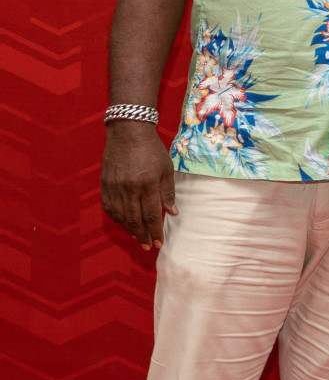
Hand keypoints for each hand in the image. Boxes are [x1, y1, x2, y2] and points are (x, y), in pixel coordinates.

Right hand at [101, 121, 177, 249]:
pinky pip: (109, 208)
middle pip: (135, 219)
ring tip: (138, 238)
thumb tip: (172, 213)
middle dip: (142, 235)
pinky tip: (124, 224)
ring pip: (121, 216)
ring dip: (129, 230)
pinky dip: (117, 219)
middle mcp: (129, 188)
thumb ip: (167, 192)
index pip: (151, 215)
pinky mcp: (104, 185)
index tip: (159, 242)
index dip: (155, 231)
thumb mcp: (166, 169)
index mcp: (147, 184)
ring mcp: (114, 187)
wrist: (128, 132)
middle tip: (148, 247)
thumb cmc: (152, 150)